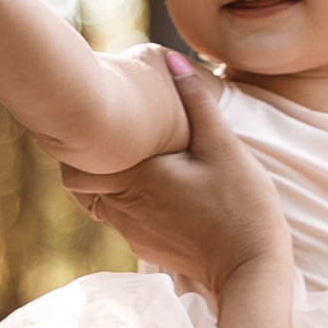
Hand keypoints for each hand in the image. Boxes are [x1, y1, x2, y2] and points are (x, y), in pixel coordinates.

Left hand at [62, 56, 289, 296]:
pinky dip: (130, 200)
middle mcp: (122, 206)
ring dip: (113, 179)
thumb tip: (170, 56)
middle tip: (116, 135)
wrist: (251, 271)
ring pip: (100, 198)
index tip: (96, 124)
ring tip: (140, 160)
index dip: (79, 140)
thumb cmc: (241, 207)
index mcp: (136, 176)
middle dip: (95, 156)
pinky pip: (121, 216)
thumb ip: (195, 102)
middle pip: (82, 178)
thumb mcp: (223, 148)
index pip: (76, 160)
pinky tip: (159, 190)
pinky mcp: (145, 245)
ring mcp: (131, 230)